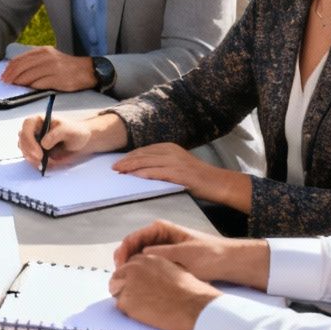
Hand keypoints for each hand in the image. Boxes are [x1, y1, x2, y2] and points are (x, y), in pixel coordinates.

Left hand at [1, 47, 96, 91]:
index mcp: (43, 51)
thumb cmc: (65, 66)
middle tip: (6, 82)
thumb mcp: (49, 57)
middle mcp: (47, 58)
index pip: (21, 59)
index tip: (4, 75)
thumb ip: (34, 61)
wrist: (86, 70)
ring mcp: (52, 68)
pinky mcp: (57, 79)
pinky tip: (28, 88)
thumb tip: (17, 71)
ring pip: (29, 75)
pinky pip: (40, 83)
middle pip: (22, 66)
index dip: (10, 68)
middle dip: (11, 75)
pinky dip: (32, 86)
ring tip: (15, 86)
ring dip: (19, 82)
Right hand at [16, 113, 115, 168]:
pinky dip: (34, 162)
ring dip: (31, 157)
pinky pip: (30, 156)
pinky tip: (43, 164)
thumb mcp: (68, 130)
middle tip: (40, 160)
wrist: (80, 141)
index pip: (27, 126)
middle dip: (29, 151)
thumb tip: (43, 144)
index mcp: (40, 120)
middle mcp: (33, 129)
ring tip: (43, 163)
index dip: (29, 139)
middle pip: (22, 139)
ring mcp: (33, 140)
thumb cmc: (75, 132)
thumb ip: (56, 135)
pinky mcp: (35, 150)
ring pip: (24, 149)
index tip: (38, 152)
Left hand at [108, 252, 219, 329]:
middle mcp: (134, 267)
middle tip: (138, 300)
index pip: (129, 266)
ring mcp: (128, 283)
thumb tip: (152, 277)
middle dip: (124, 287)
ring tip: (145, 307)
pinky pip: (121, 306)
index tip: (138, 287)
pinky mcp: (126, 300)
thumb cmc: (191, 292)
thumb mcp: (175, 269)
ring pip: (117, 292)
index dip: (132, 278)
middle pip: (118, 277)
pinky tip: (146, 313)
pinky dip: (130, 312)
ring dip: (127, 299)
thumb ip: (158, 270)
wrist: (193, 307)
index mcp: (147, 258)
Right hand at [113, 218, 269, 288]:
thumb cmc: (209, 255)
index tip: (120, 266)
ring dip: (132, 266)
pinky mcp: (167, 259)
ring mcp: (162, 247)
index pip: (133, 238)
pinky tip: (141, 280)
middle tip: (120, 277)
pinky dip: (142, 270)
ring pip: (139, 256)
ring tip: (128, 280)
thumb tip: (139, 256)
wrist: (228, 262)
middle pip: (133, 247)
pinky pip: (149, 263)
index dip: (123, 252)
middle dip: (124, 260)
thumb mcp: (183, 254)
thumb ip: (160, 253)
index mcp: (160, 229)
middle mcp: (158, 236)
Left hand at [117, 143, 252, 210]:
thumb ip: (161, 164)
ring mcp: (175, 161)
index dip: (130, 156)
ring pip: (147, 162)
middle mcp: (171, 151)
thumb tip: (141, 169)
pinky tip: (133, 176)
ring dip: (130, 167)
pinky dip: (143, 174)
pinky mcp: (178, 173)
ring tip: (119, 172)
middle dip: (126, 161)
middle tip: (113, 168)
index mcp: (170, 147)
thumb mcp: (177, 165)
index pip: (144, 150)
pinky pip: (156, 172)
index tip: (118, 162)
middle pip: (143, 154)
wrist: (217, 182)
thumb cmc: (196, 177)